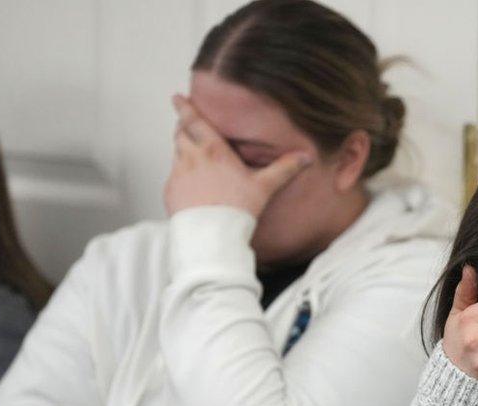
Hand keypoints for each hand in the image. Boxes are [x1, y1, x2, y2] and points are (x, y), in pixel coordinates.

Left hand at [164, 94, 310, 217]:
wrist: (212, 235)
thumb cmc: (238, 210)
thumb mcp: (265, 186)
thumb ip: (285, 168)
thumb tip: (305, 157)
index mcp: (214, 151)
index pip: (194, 121)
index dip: (185, 107)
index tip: (178, 98)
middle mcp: (192, 158)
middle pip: (180, 133)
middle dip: (183, 126)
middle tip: (187, 125)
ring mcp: (178, 175)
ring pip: (176, 153)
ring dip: (183, 149)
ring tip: (194, 155)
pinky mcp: (171, 192)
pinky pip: (174, 176)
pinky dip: (181, 174)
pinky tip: (193, 184)